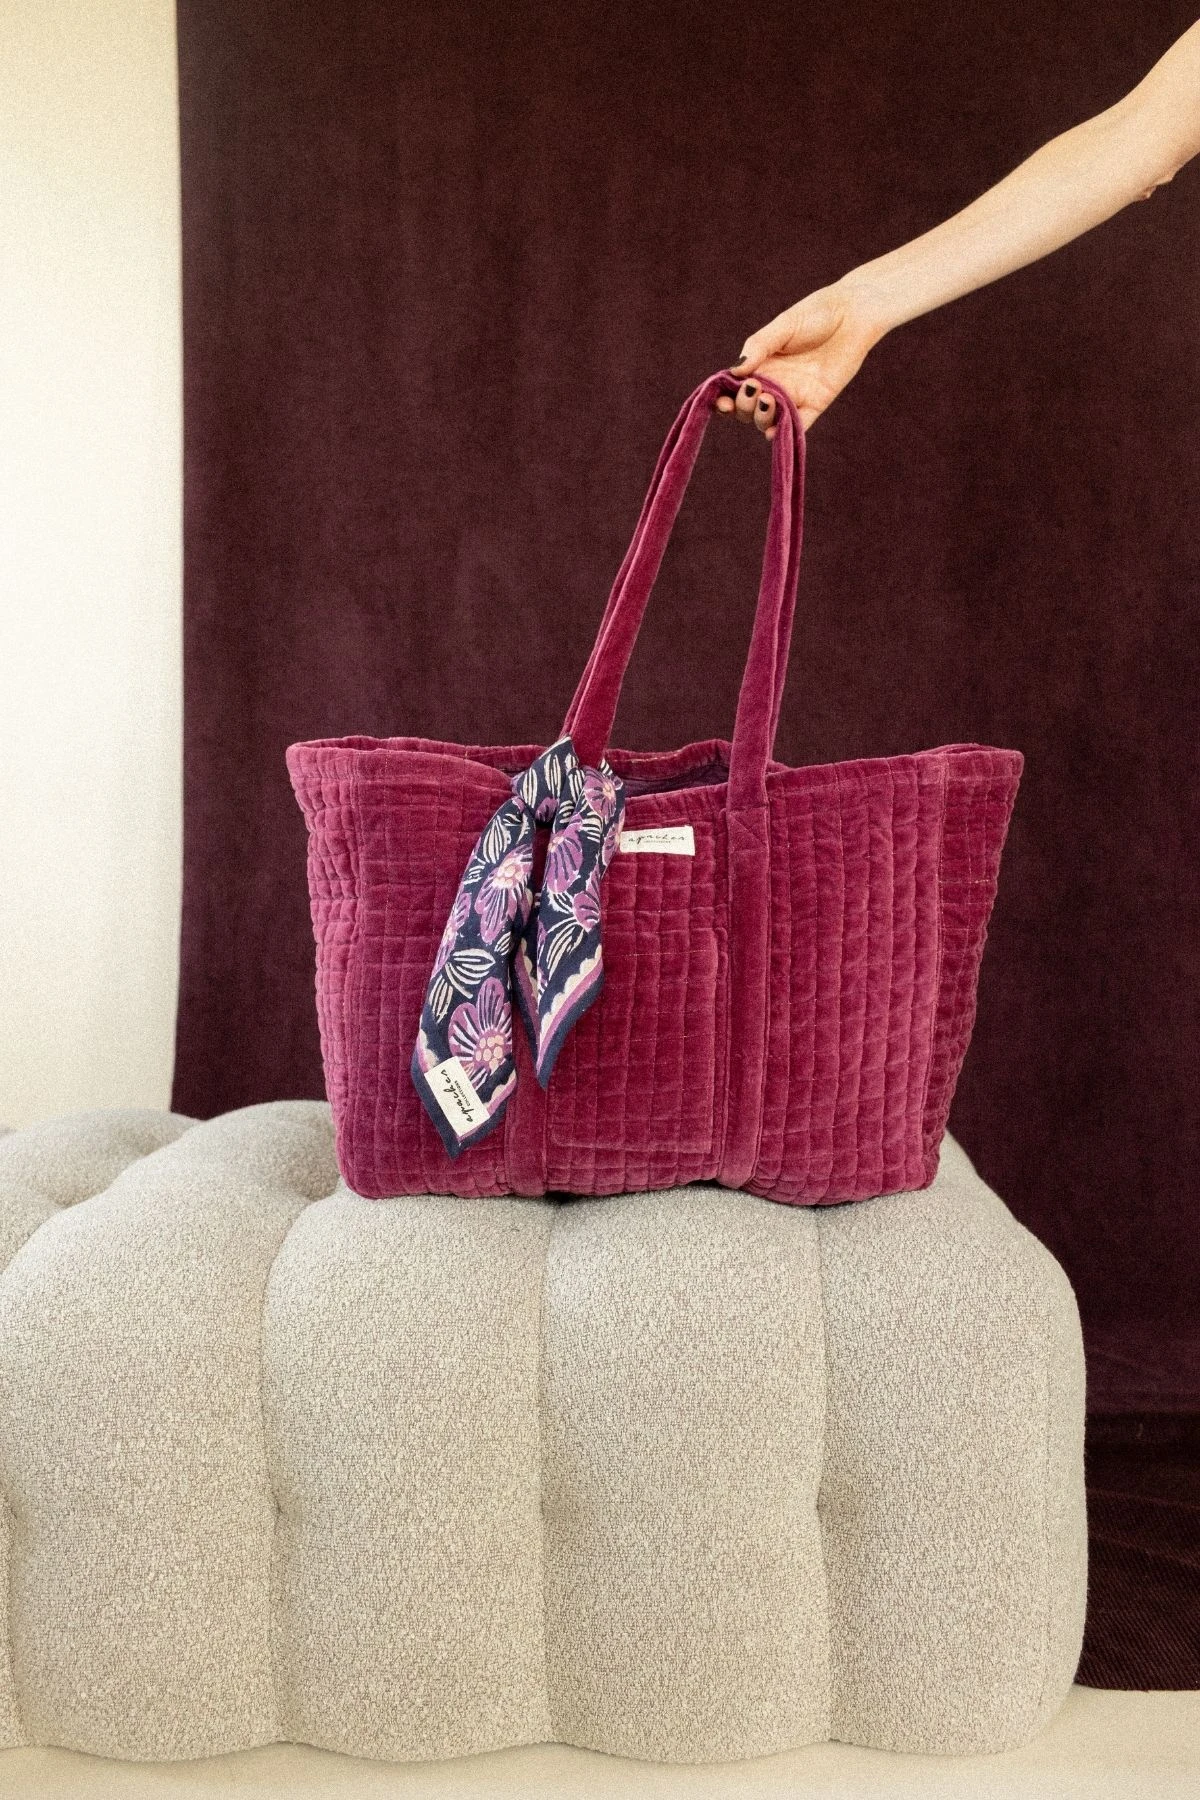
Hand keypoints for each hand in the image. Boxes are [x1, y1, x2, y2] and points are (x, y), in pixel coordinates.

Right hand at [716, 279, 889, 435]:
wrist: (854, 315)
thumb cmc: (817, 314)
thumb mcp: (783, 326)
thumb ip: (759, 347)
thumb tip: (734, 371)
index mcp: (761, 365)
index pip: (735, 388)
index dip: (724, 398)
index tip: (722, 401)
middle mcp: (774, 383)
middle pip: (748, 408)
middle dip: (743, 406)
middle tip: (753, 389)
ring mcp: (794, 395)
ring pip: (768, 419)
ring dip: (761, 416)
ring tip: (768, 400)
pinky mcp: (816, 403)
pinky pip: (797, 425)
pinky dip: (784, 432)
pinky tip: (773, 432)